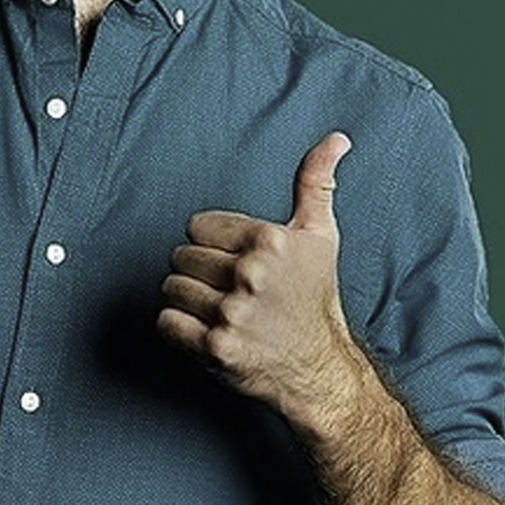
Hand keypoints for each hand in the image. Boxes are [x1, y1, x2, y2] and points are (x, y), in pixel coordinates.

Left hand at [157, 132, 354, 418]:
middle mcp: (251, 274)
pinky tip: (204, 327)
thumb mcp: (320, 233)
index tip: (232, 258)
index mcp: (270, 240)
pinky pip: (167, 323)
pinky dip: (178, 326)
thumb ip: (317, 180)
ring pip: (171, 288)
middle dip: (198, 270)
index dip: (211, 241)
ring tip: (215, 306)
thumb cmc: (315, 295)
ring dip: (186, 298)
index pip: (198, 226)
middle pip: (182, 256)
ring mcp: (233, 313)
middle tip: (225, 285)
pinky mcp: (216, 348)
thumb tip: (337, 138)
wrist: (319, 366)